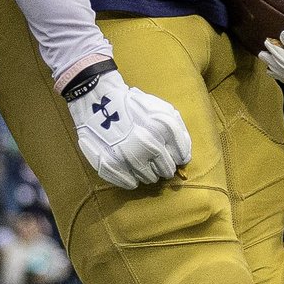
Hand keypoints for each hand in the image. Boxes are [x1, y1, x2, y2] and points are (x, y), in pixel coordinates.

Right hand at [63, 62, 191, 188]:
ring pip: (149, 179)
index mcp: (164, 129)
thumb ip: (178, 132)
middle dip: (164, 166)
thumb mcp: (162, 109)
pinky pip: (130, 184)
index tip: (172, 154)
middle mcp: (149, 145)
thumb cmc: (134, 105)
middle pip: (166, 170)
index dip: (178, 156)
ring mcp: (130, 157)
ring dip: (148, 172)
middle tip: (155, 159)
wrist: (99, 99)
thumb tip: (184, 157)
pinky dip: (132, 179)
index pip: (181, 156)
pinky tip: (129, 168)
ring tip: (139, 159)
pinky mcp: (112, 165)